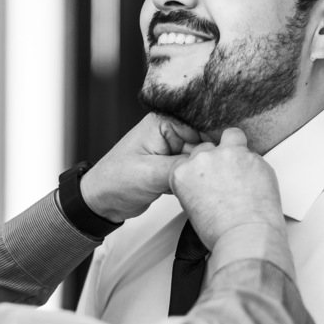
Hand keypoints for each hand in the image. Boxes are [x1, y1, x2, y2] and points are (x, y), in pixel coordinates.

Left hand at [80, 113, 203, 222]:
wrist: (101, 201)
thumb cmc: (114, 181)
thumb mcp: (149, 174)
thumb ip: (181, 167)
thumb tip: (207, 165)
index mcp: (163, 122)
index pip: (203, 126)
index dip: (215, 143)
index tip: (222, 159)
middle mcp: (170, 133)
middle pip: (206, 143)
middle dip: (208, 162)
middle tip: (209, 177)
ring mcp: (172, 150)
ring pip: (201, 160)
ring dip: (201, 173)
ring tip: (197, 184)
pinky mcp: (173, 167)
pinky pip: (193, 172)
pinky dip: (194, 181)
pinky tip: (191, 189)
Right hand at [168, 128, 283, 248]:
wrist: (245, 237)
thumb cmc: (221, 233)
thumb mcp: (194, 211)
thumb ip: (196, 189)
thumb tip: (208, 185)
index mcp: (182, 173)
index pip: (188, 160)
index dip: (200, 168)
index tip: (208, 177)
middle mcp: (202, 160)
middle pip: (207, 147)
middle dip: (217, 160)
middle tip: (227, 178)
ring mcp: (228, 155)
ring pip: (231, 136)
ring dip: (236, 148)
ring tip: (243, 170)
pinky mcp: (252, 156)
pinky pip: (254, 154)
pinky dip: (256, 166)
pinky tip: (257, 183)